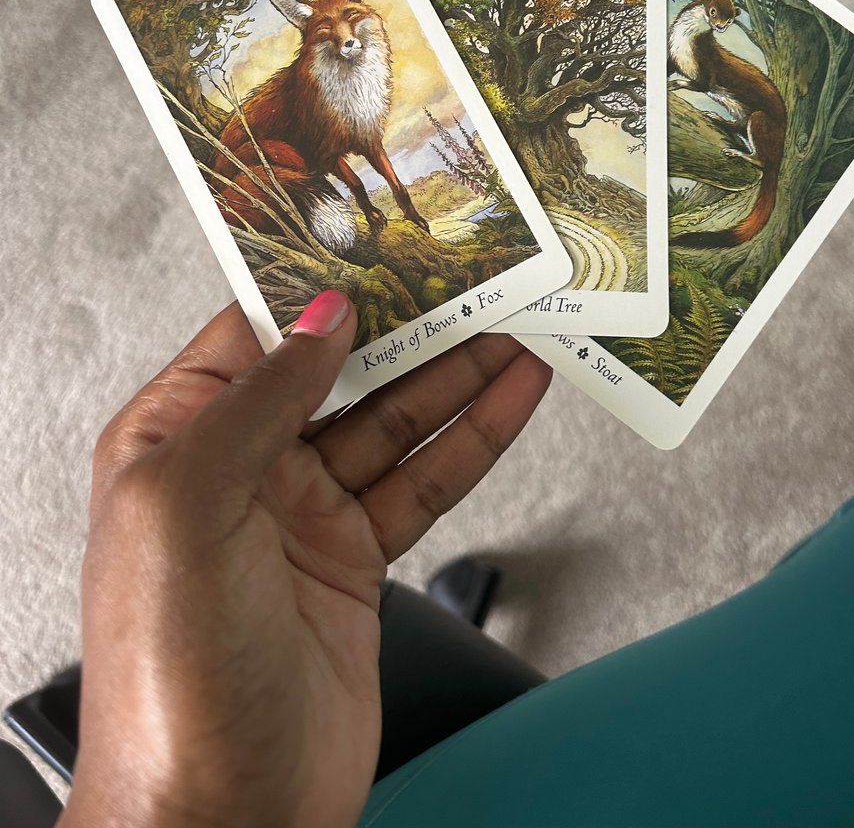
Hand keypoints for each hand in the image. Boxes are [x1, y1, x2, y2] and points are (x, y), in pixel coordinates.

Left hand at [62, 293, 550, 827]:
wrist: (224, 816)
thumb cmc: (171, 678)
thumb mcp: (189, 506)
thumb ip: (259, 400)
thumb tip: (322, 314)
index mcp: (175, 440)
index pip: (255, 333)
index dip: (323, 286)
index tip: (388, 247)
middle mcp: (239, 469)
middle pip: (339, 373)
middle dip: (409, 326)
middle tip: (476, 282)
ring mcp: (302, 514)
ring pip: (393, 421)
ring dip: (456, 376)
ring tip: (517, 330)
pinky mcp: (356, 559)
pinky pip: (422, 480)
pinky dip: (471, 439)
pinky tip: (510, 402)